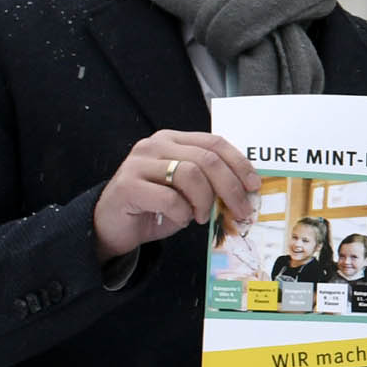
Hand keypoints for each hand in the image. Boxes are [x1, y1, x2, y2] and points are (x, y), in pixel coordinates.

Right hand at [93, 130, 256, 263]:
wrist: (113, 227)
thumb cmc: (155, 208)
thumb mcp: (188, 191)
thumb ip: (210, 182)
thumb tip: (246, 190)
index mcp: (173, 140)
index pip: (214, 143)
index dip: (239, 163)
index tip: (254, 185)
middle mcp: (155, 145)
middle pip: (207, 158)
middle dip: (230, 187)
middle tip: (240, 210)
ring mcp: (138, 163)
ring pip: (190, 174)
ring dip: (204, 201)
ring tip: (202, 216)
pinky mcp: (127, 185)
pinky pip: (168, 197)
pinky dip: (182, 212)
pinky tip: (181, 219)